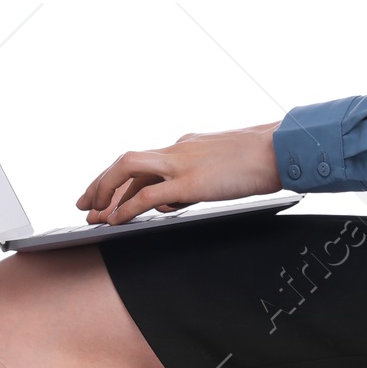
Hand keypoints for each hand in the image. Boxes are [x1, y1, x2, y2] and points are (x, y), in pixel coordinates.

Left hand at [76, 121, 283, 224]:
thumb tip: (176, 200)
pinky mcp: (190, 182)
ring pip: (127, 170)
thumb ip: (196, 180)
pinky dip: (126, 207)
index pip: (143, 161)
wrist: (281, 149)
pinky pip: (147, 195)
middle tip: (84, 203)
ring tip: (93, 213)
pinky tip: (115, 221)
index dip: (119, 178)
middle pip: (126, 162)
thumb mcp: (223, 167)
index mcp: (186, 146)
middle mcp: (177, 150)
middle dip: (101, 183)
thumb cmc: (262, 160)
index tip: (105, 194)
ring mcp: (182, 164)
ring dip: (105, 191)